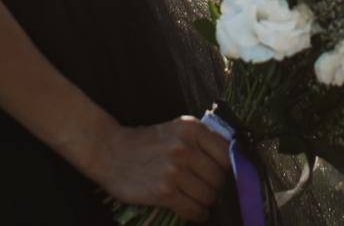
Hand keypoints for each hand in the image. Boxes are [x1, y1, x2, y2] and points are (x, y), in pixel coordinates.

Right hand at [88, 116, 231, 221]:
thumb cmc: (147, 143)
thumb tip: (233, 162)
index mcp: (191, 128)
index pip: (227, 153)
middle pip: (219, 177)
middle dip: (217, 188)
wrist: (110, 152)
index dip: (229, 169)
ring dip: (207, 203)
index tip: (226, 177)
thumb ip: (202, 141)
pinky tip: (196, 213)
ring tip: (202, 202)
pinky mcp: (164, 191)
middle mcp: (185, 147)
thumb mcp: (176, 130)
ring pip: (208, 195)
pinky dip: (198, 214)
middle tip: (211, 192)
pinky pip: (193, 209)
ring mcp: (174, 170)